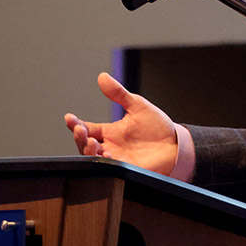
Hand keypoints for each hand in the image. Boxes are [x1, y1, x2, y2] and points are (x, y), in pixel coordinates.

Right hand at [64, 72, 178, 175]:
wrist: (175, 144)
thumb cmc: (157, 126)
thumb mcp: (138, 106)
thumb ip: (119, 94)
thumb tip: (103, 77)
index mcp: (110, 131)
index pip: (87, 128)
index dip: (75, 124)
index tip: (69, 118)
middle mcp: (109, 146)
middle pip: (85, 144)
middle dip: (79, 137)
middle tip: (80, 130)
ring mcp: (116, 158)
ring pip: (93, 157)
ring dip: (89, 150)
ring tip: (92, 142)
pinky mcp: (125, 168)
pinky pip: (110, 168)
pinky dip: (105, 162)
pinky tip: (107, 154)